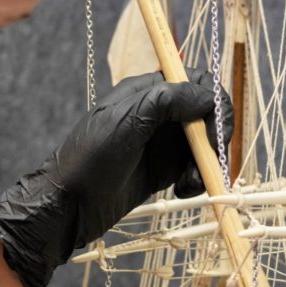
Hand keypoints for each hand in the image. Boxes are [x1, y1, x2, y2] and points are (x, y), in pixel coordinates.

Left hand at [0, 69, 233, 286]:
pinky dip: (197, 178)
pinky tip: (184, 191)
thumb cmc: (90, 158)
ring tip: (190, 185)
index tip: (215, 130)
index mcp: (148, 91)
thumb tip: (209, 97)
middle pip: (207, 114)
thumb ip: (167, 101)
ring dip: (207, 163)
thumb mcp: (126, 121)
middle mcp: (159, 113)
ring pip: (204, 144)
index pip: (198, 81)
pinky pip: (194, 168)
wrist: (70, 205)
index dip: (213, 102)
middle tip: (210, 163)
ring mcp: (162, 143)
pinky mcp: (164, 170)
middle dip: (215, 138)